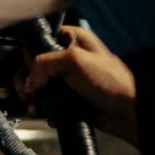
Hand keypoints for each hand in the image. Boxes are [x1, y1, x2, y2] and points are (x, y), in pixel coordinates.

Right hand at [17, 25, 137, 145]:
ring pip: (40, 87)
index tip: (28, 70)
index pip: (40, 41)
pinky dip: (45, 110)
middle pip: (36, 67)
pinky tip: (48, 114)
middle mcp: (69, 57)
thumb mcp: (75, 61)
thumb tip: (28, 81)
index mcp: (73, 39)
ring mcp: (69, 79)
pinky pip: (49, 103)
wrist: (126, 111)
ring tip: (35, 107)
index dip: (30, 56)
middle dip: (29, 81)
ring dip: (35, 99)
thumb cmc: (111, 80)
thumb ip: (44, 64)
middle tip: (28, 91)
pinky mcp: (69, 98)